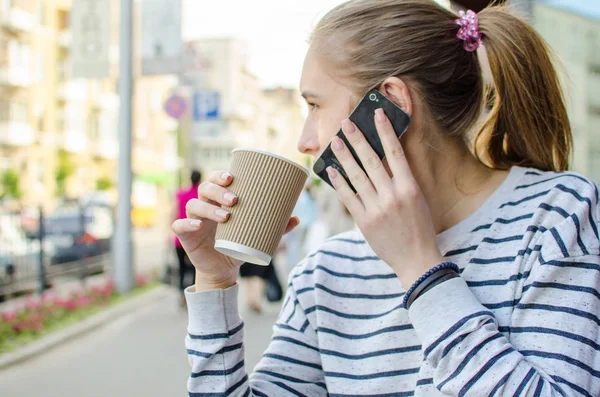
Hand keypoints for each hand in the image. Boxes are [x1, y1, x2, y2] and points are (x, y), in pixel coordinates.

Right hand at [172, 170, 299, 290]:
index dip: (221, 174)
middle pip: (205, 188)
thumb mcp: (258, 235)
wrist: (224, 268)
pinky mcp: (186, 235)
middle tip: (234, 199)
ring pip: (194, 204)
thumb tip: (297, 218)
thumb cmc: (239, 243)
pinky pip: (179, 225)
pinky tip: (197, 225)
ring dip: (208, 208)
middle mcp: (205, 205)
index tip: (233, 177)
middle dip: (218, 190)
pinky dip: (186, 223)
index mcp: (220, 199)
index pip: (216, 179)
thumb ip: (276, 228)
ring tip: (226, 216)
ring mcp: (194, 219)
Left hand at [327, 109, 442, 286]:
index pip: (395, 153)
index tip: (377, 114)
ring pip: (357, 176)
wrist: (416, 259)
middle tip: (346, 123)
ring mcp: (377, 208)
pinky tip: (332, 170)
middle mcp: (393, 195)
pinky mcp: (365, 221)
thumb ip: (402, 181)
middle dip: (357, 139)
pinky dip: (339, 182)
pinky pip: (348, 197)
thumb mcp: (418, 200)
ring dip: (344, 157)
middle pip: (371, 160)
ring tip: (335, 141)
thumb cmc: (420, 228)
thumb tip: (383, 160)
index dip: (385, 131)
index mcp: (410, 188)